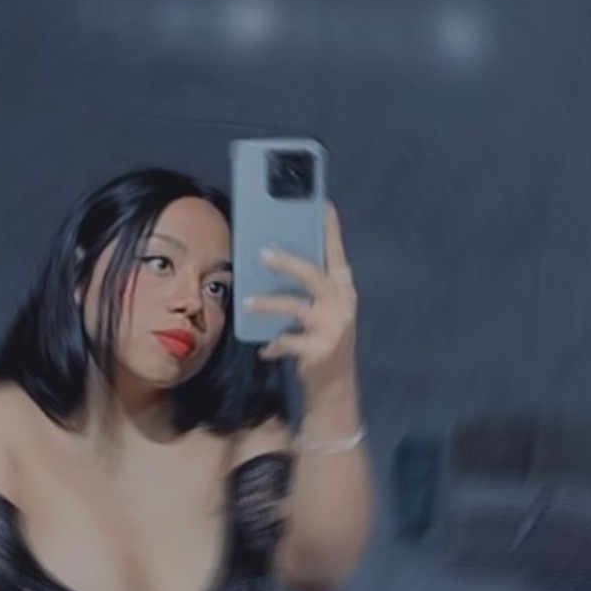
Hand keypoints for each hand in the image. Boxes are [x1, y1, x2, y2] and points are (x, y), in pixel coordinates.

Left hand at [245, 202, 357, 387]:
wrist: (334, 384)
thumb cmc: (321, 338)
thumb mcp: (321, 310)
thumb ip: (308, 289)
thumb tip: (271, 259)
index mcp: (343, 290)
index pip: (337, 255)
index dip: (332, 232)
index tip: (325, 206)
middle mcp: (342, 305)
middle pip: (313, 276)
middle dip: (288, 263)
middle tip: (263, 253)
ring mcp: (333, 328)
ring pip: (295, 308)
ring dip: (268, 304)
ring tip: (247, 303)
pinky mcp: (320, 351)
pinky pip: (288, 342)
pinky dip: (273, 345)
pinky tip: (264, 349)